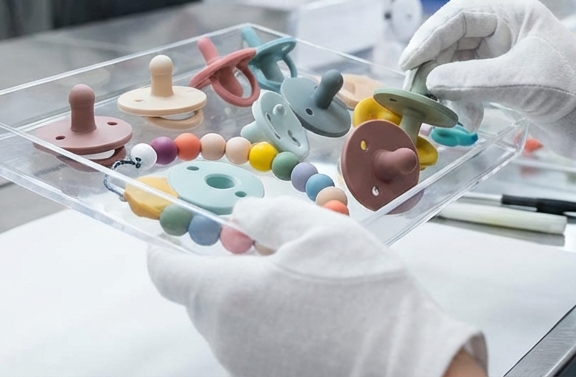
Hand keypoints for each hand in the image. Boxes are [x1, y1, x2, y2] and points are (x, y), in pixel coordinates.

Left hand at [148, 199, 485, 376]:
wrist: (409, 366)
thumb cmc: (364, 295)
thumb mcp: (318, 229)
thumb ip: (267, 215)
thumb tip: (239, 217)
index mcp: (225, 296)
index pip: (165, 272)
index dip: (165, 246)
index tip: (179, 228)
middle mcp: (225, 341)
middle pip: (202, 297)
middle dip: (224, 267)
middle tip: (269, 246)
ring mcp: (247, 369)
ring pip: (232, 322)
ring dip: (253, 297)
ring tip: (307, 280)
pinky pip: (257, 346)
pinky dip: (273, 325)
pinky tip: (318, 314)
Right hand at [399, 0, 575, 182]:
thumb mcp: (520, 83)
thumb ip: (470, 80)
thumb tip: (431, 82)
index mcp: (514, 15)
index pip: (459, 15)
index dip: (429, 36)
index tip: (409, 62)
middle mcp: (507, 32)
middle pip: (454, 41)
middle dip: (436, 68)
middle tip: (419, 94)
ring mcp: (507, 58)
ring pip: (459, 67)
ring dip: (450, 90)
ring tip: (452, 113)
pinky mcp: (508, 84)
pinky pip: (471, 86)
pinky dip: (464, 102)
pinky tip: (471, 119)